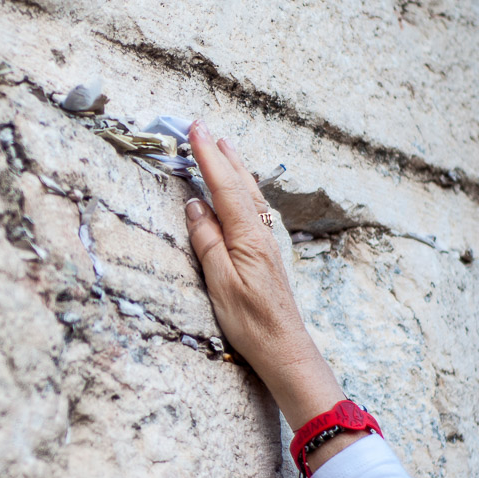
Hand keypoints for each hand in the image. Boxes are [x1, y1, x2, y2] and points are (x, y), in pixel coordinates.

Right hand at [183, 120, 343, 430]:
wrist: (284, 348)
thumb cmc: (250, 322)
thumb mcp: (220, 283)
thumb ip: (207, 241)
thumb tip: (195, 205)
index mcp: (246, 236)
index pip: (223, 186)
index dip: (207, 157)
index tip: (194, 131)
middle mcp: (260, 233)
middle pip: (239, 183)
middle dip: (220, 154)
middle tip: (204, 129)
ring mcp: (265, 242)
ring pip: (249, 194)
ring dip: (234, 167)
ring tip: (223, 146)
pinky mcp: (265, 253)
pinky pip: (252, 208)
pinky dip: (242, 188)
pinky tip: (241, 189)